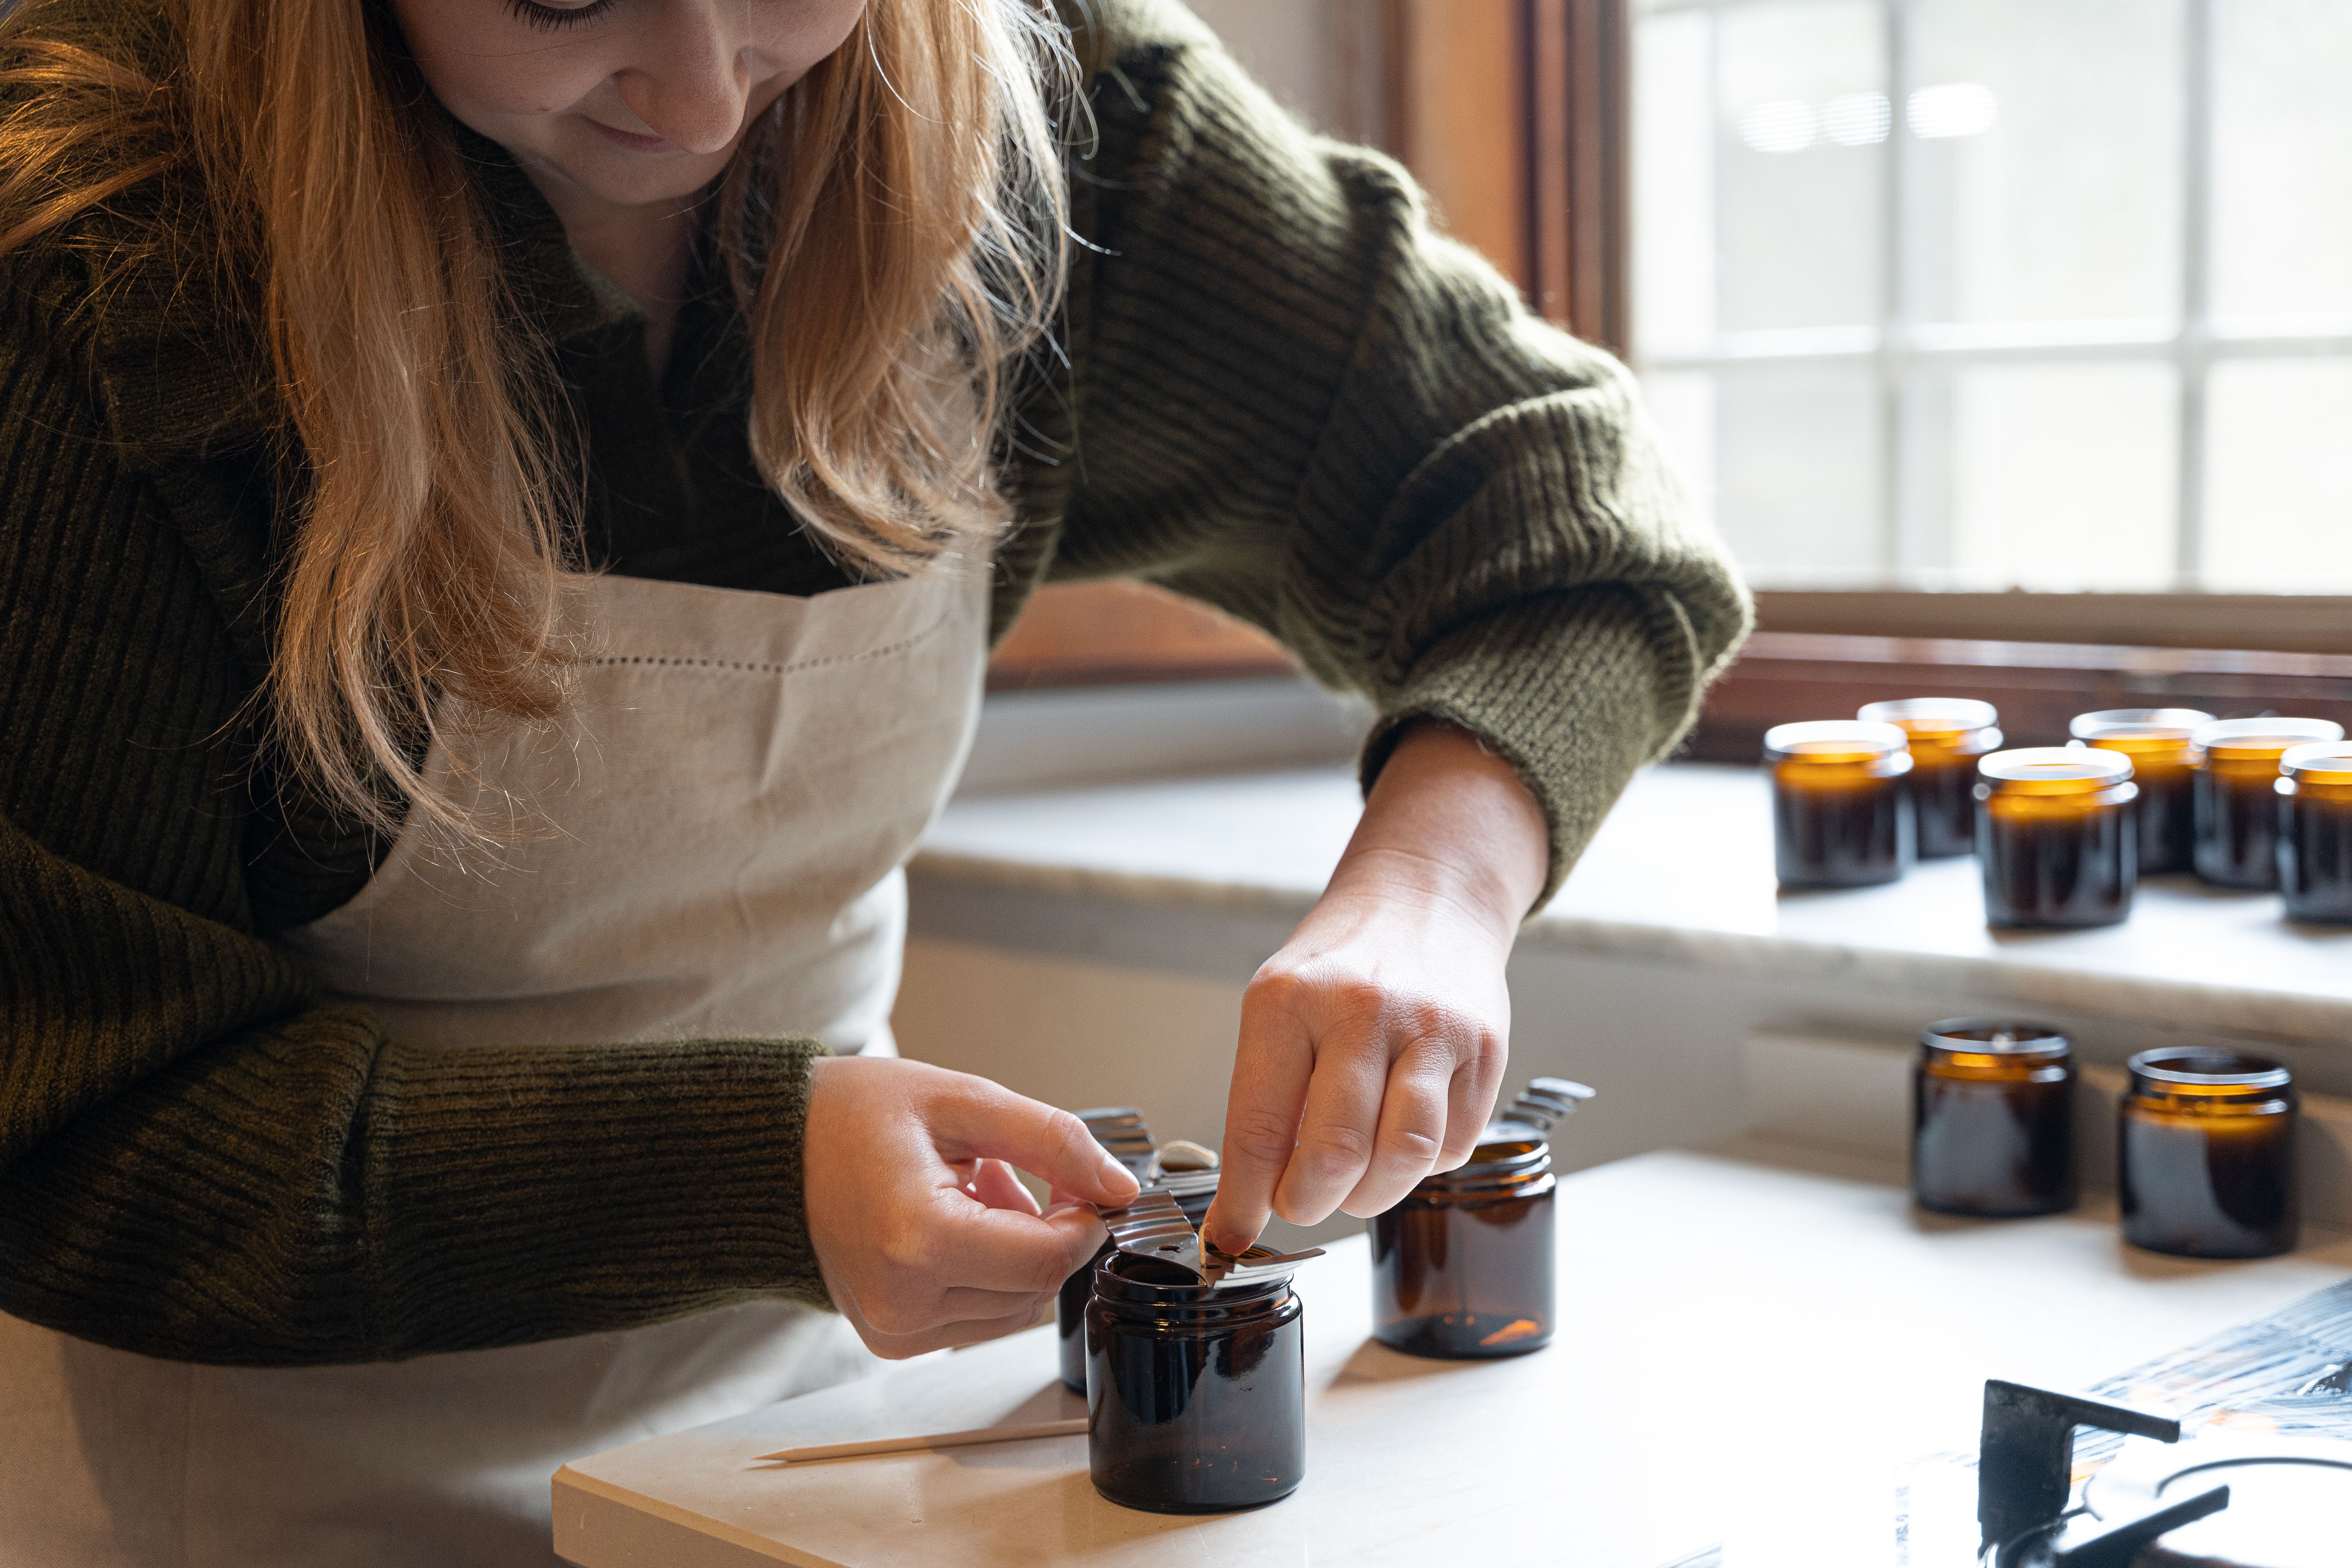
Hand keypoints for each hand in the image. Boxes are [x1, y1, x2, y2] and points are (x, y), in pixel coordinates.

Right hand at [802, 1057, 1140, 1356]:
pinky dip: (984, 1272)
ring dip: (1014, 1252)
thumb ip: (1052, 1141)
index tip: (1080, 1182)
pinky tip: (952, 1222)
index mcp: (917, 1241)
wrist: (774, 1149)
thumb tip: (1118, 1187)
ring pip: (1013, 1309)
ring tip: (969, 1191)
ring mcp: (893, 1329)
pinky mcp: (890, 1337)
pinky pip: (977, 1318)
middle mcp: (902, 1302)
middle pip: (1034, 1287)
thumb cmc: (851, 1115)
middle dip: (1043, 1229)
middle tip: (1004, 1171)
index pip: (1047, 1258)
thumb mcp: (963, 1101)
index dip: (1083, 1219)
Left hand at [1203, 722, 1547, 1254]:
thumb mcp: (1278, 1006)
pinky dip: (1421, 1163)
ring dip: (1371, 1194)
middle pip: (1336, 1153)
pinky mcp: (1484, 1051)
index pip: (1259, 1127)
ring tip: (1353, 1181)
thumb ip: (1264, 1099)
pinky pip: (1451, 1146)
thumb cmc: (1341, 964)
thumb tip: (1246, 1202)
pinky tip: (1401, 1131)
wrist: (1427, 901)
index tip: (1233, 1235)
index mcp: (1289, 1001)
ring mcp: (1432, 1030)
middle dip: (1309, 1203)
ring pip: (1404, 1159)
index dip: (1244, 1200)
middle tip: (1301, 1203)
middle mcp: (1362, 1011)